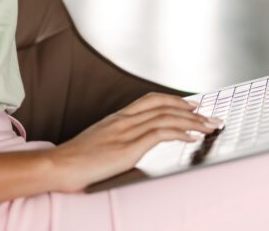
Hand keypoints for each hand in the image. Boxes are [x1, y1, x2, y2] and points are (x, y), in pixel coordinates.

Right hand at [45, 93, 222, 192]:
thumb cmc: (75, 162)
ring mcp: (125, 132)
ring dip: (192, 121)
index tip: (193, 106)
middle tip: (211, 116)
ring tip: (209, 126)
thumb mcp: (99, 145)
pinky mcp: (127, 148)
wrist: (57, 166)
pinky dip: (179, 132)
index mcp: (116, 118)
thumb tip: (131, 149)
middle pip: (163, 105)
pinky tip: (192, 136)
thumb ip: (117, 142)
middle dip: (191, 109)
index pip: (151, 100)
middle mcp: (123, 120)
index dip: (175, 100)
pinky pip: (159, 133)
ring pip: (165, 117)